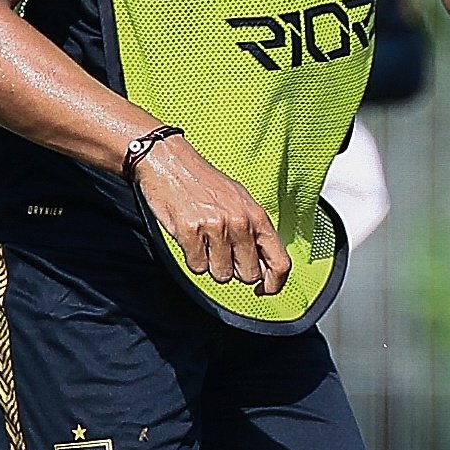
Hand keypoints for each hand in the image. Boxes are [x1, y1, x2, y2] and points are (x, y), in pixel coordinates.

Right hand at [132, 134, 290, 293]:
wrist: (170, 161)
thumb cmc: (204, 182)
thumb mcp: (240, 201)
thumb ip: (255, 232)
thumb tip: (266, 267)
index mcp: (257, 216)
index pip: (280, 263)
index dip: (274, 284)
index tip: (263, 289)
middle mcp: (240, 222)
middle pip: (249, 275)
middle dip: (235, 270)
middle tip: (222, 251)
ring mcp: (216, 228)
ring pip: (222, 276)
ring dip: (211, 265)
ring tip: (205, 241)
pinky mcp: (190, 232)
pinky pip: (197, 267)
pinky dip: (192, 258)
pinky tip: (190, 238)